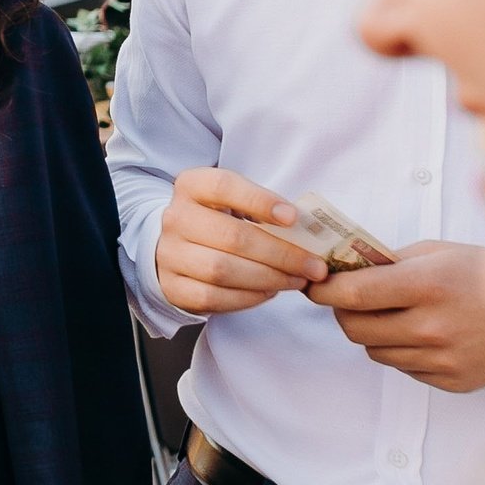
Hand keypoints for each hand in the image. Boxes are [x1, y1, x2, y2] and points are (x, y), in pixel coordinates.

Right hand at [154, 167, 328, 314]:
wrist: (177, 249)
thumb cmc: (218, 222)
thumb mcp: (234, 203)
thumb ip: (262, 211)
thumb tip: (306, 231)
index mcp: (191, 186)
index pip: (224, 186)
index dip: (260, 201)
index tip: (293, 218)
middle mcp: (176, 218)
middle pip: (232, 236)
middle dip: (282, 254)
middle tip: (314, 266)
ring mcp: (169, 254)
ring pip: (223, 270)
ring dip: (269, 278)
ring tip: (297, 280)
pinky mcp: (172, 286)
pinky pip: (213, 297)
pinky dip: (248, 297)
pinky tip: (269, 291)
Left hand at [304, 241, 484, 391]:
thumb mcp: (440, 252)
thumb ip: (391, 262)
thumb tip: (343, 269)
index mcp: (428, 284)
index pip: (353, 294)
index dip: (324, 291)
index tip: (313, 285)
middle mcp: (432, 325)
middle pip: (354, 328)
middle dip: (342, 312)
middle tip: (348, 299)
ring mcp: (442, 358)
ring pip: (375, 350)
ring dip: (373, 332)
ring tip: (396, 314)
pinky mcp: (452, 381)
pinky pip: (403, 368)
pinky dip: (402, 350)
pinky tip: (425, 334)